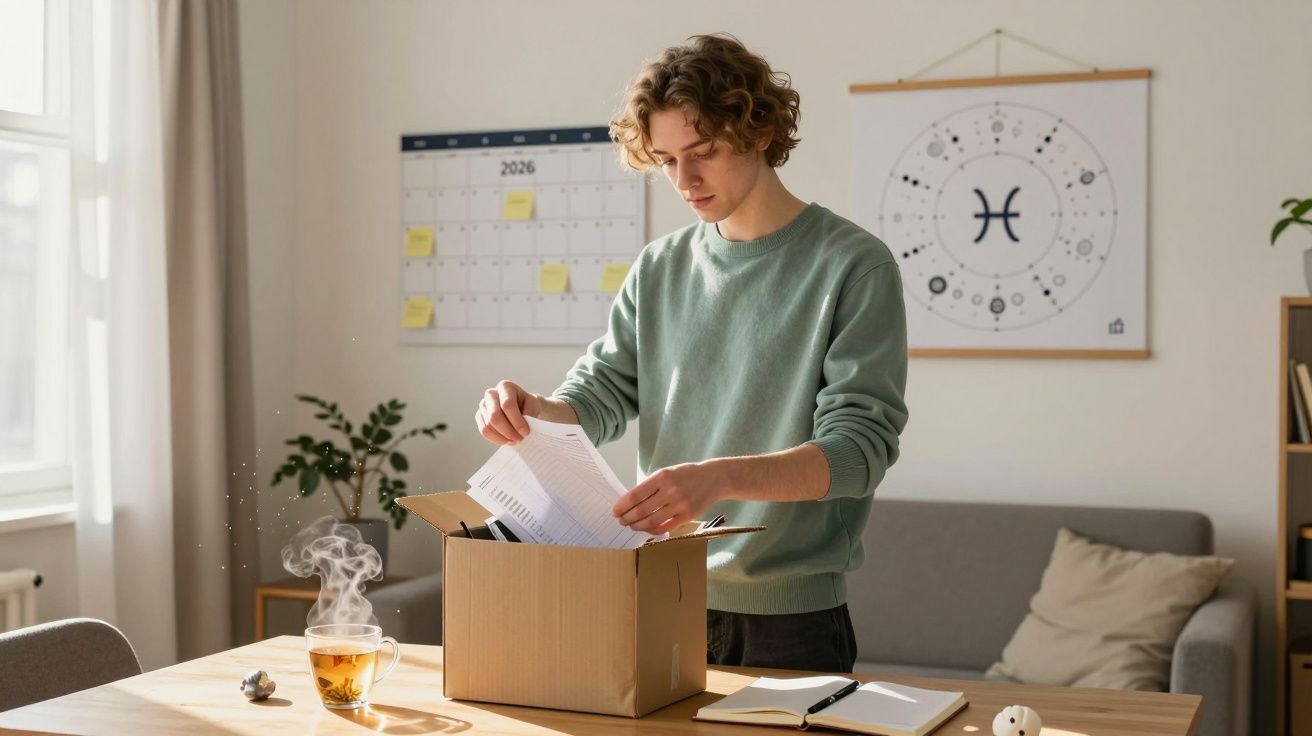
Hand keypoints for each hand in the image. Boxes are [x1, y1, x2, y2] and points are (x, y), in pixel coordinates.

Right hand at [475, 380, 540, 444]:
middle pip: (495, 416)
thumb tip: (521, 428)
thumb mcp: (533, 406)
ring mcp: (483, 405)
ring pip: (488, 426)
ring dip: (502, 437)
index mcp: (505, 386)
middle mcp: (491, 393)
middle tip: (520, 439)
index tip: (526, 432)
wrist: (522, 407)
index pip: (507, 405)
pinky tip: (507, 441)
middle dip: (508, 431)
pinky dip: (496, 439)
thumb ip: (529, 414)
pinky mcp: (480, 416)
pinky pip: (484, 431)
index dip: (517, 421)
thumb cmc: (527, 405)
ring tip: (514, 441)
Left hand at [613, 461, 728, 534]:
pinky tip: (647, 529)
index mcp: (662, 477)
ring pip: (651, 521)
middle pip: (641, 510)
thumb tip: (631, 502)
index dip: (622, 506)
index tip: (615, 511)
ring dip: (638, 526)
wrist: (714, 478)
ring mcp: (679, 505)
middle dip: (627, 518)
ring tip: (632, 525)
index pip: (635, 495)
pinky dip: (653, 530)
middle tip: (621, 521)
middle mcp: (670, 491)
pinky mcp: (687, 516)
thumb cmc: (687, 474)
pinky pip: (665, 527)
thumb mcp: (667, 472)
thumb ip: (651, 486)